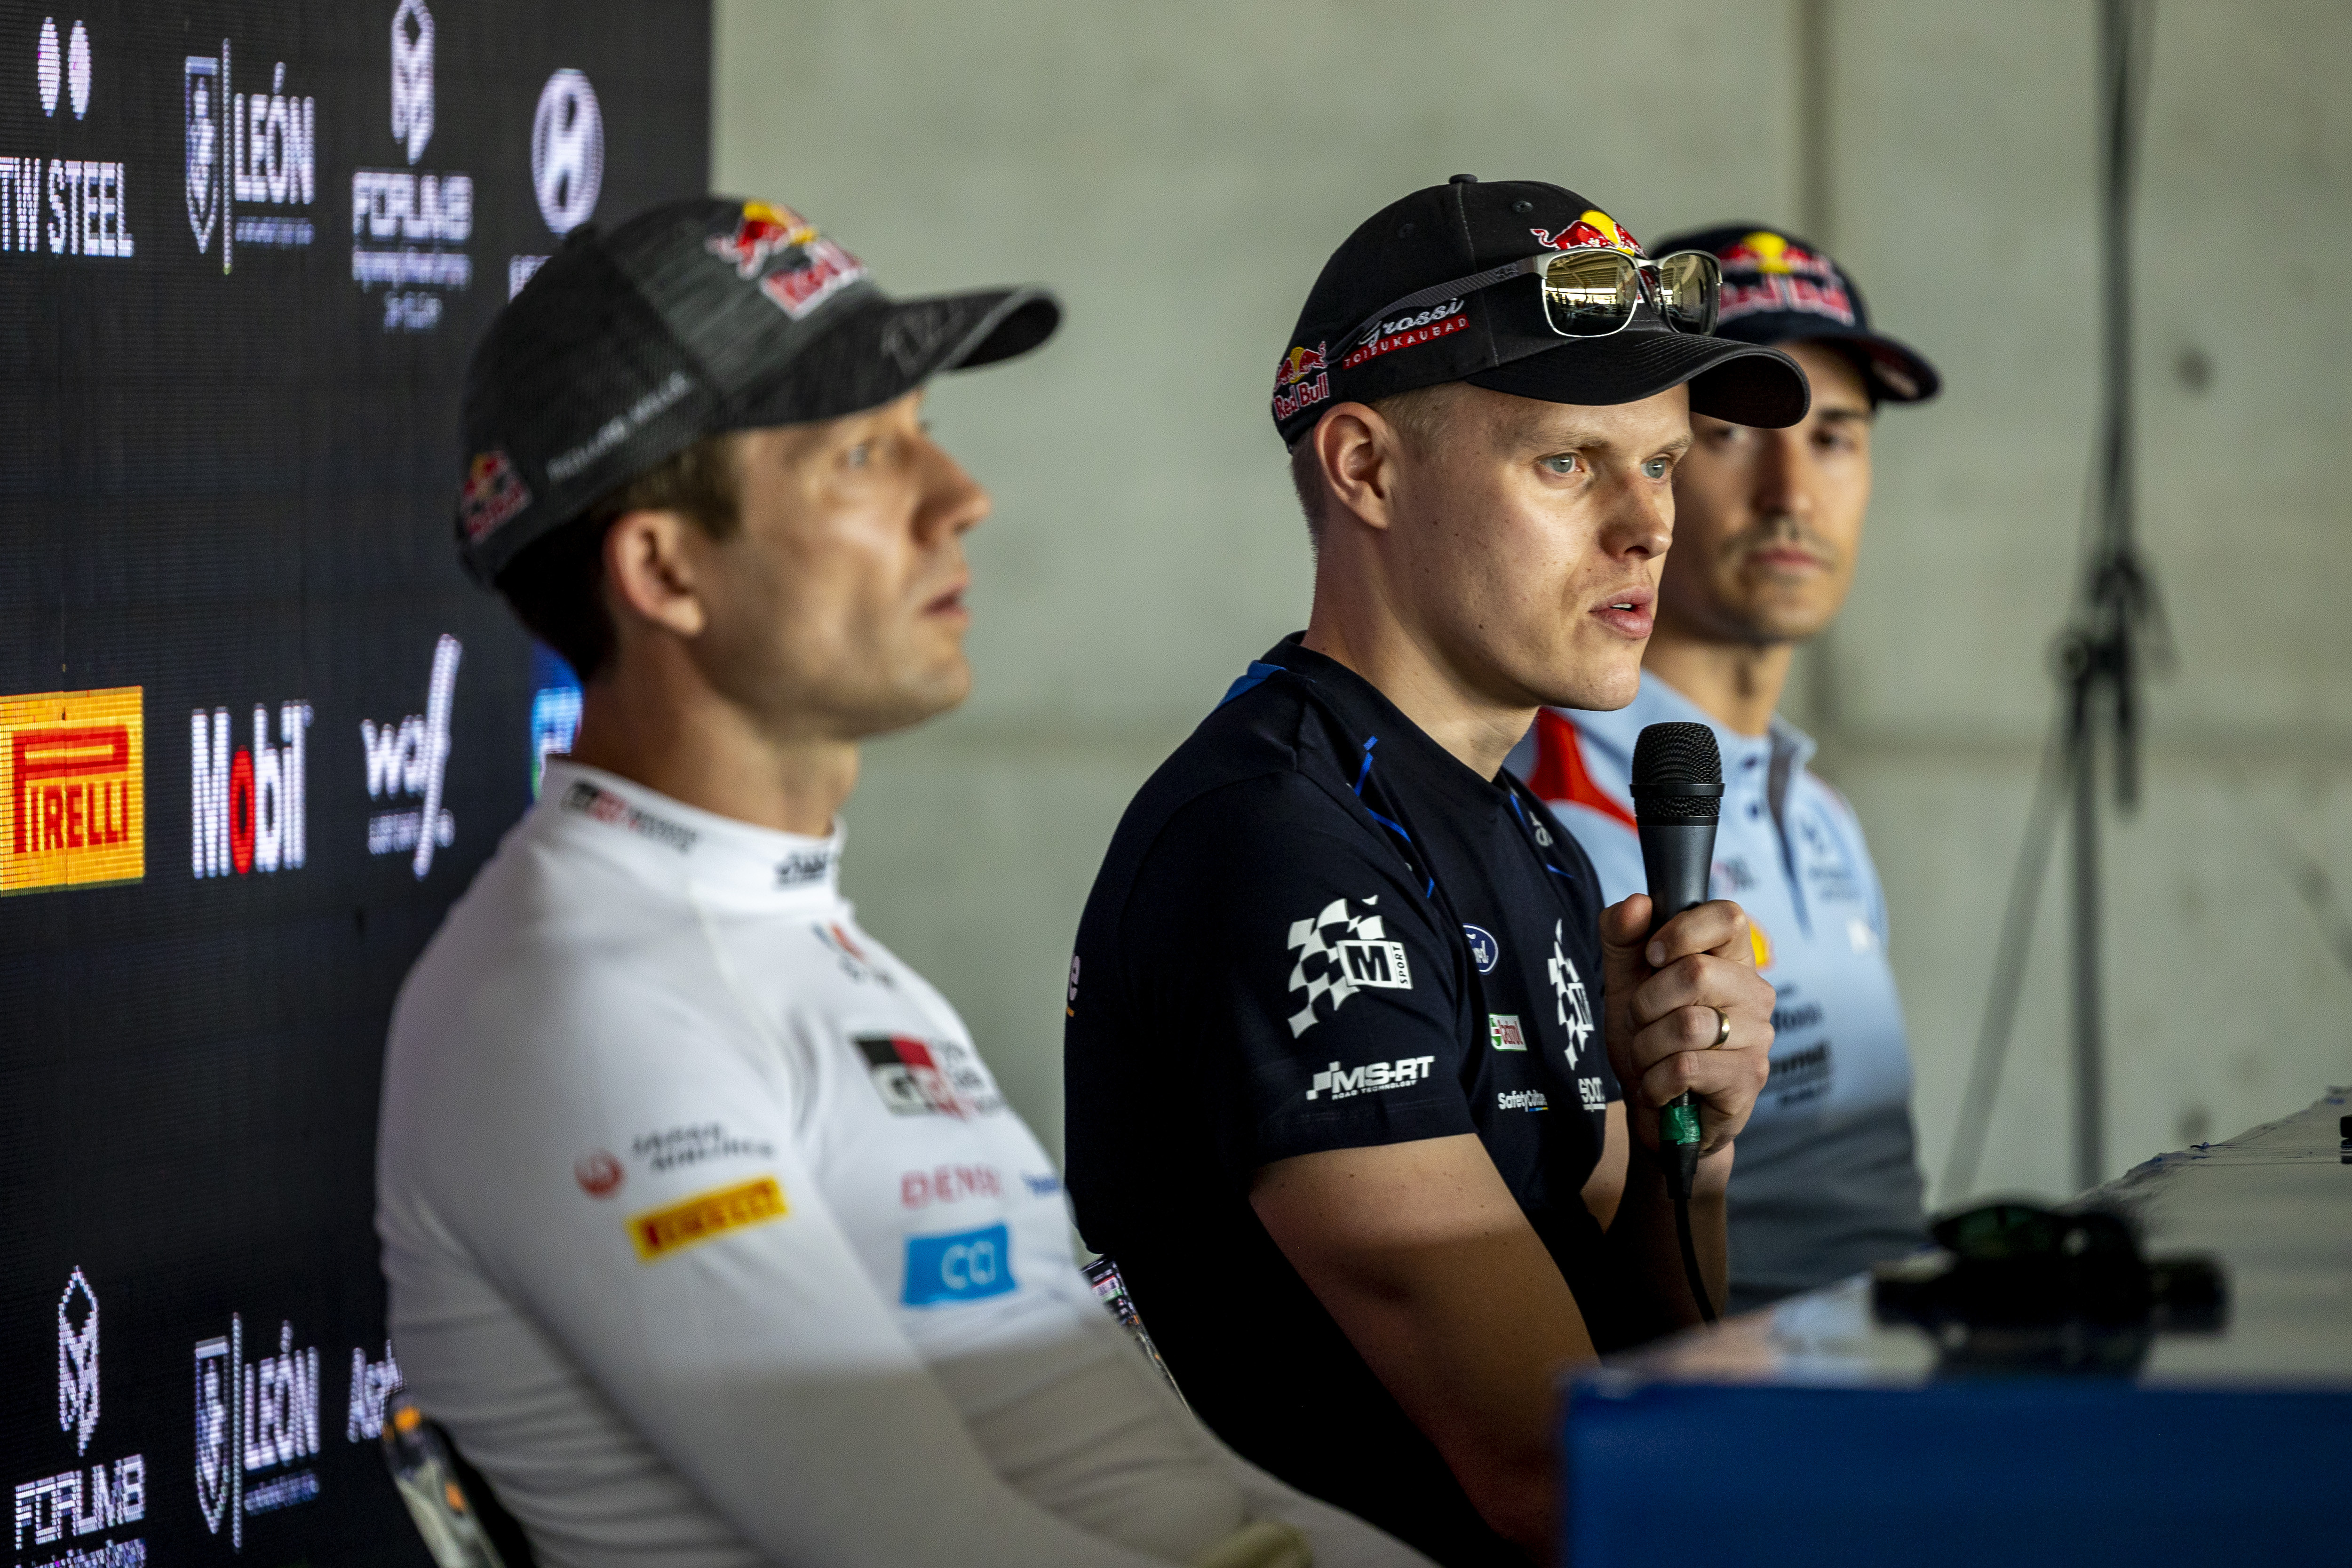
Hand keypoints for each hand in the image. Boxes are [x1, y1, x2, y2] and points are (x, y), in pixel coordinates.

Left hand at [1599, 895, 1773, 1156]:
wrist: (1655, 1111)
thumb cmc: (1648, 1037)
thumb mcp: (1624, 981)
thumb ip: (1623, 935)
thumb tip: (1638, 903)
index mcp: (1731, 959)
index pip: (1729, 916)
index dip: (1681, 932)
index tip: (1652, 957)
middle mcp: (1755, 993)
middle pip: (1695, 972)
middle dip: (1646, 1003)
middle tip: (1642, 1022)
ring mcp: (1758, 1037)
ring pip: (1686, 1025)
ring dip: (1646, 1046)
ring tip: (1650, 1058)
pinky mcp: (1748, 1079)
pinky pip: (1685, 1068)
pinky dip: (1654, 1082)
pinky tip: (1660, 1089)